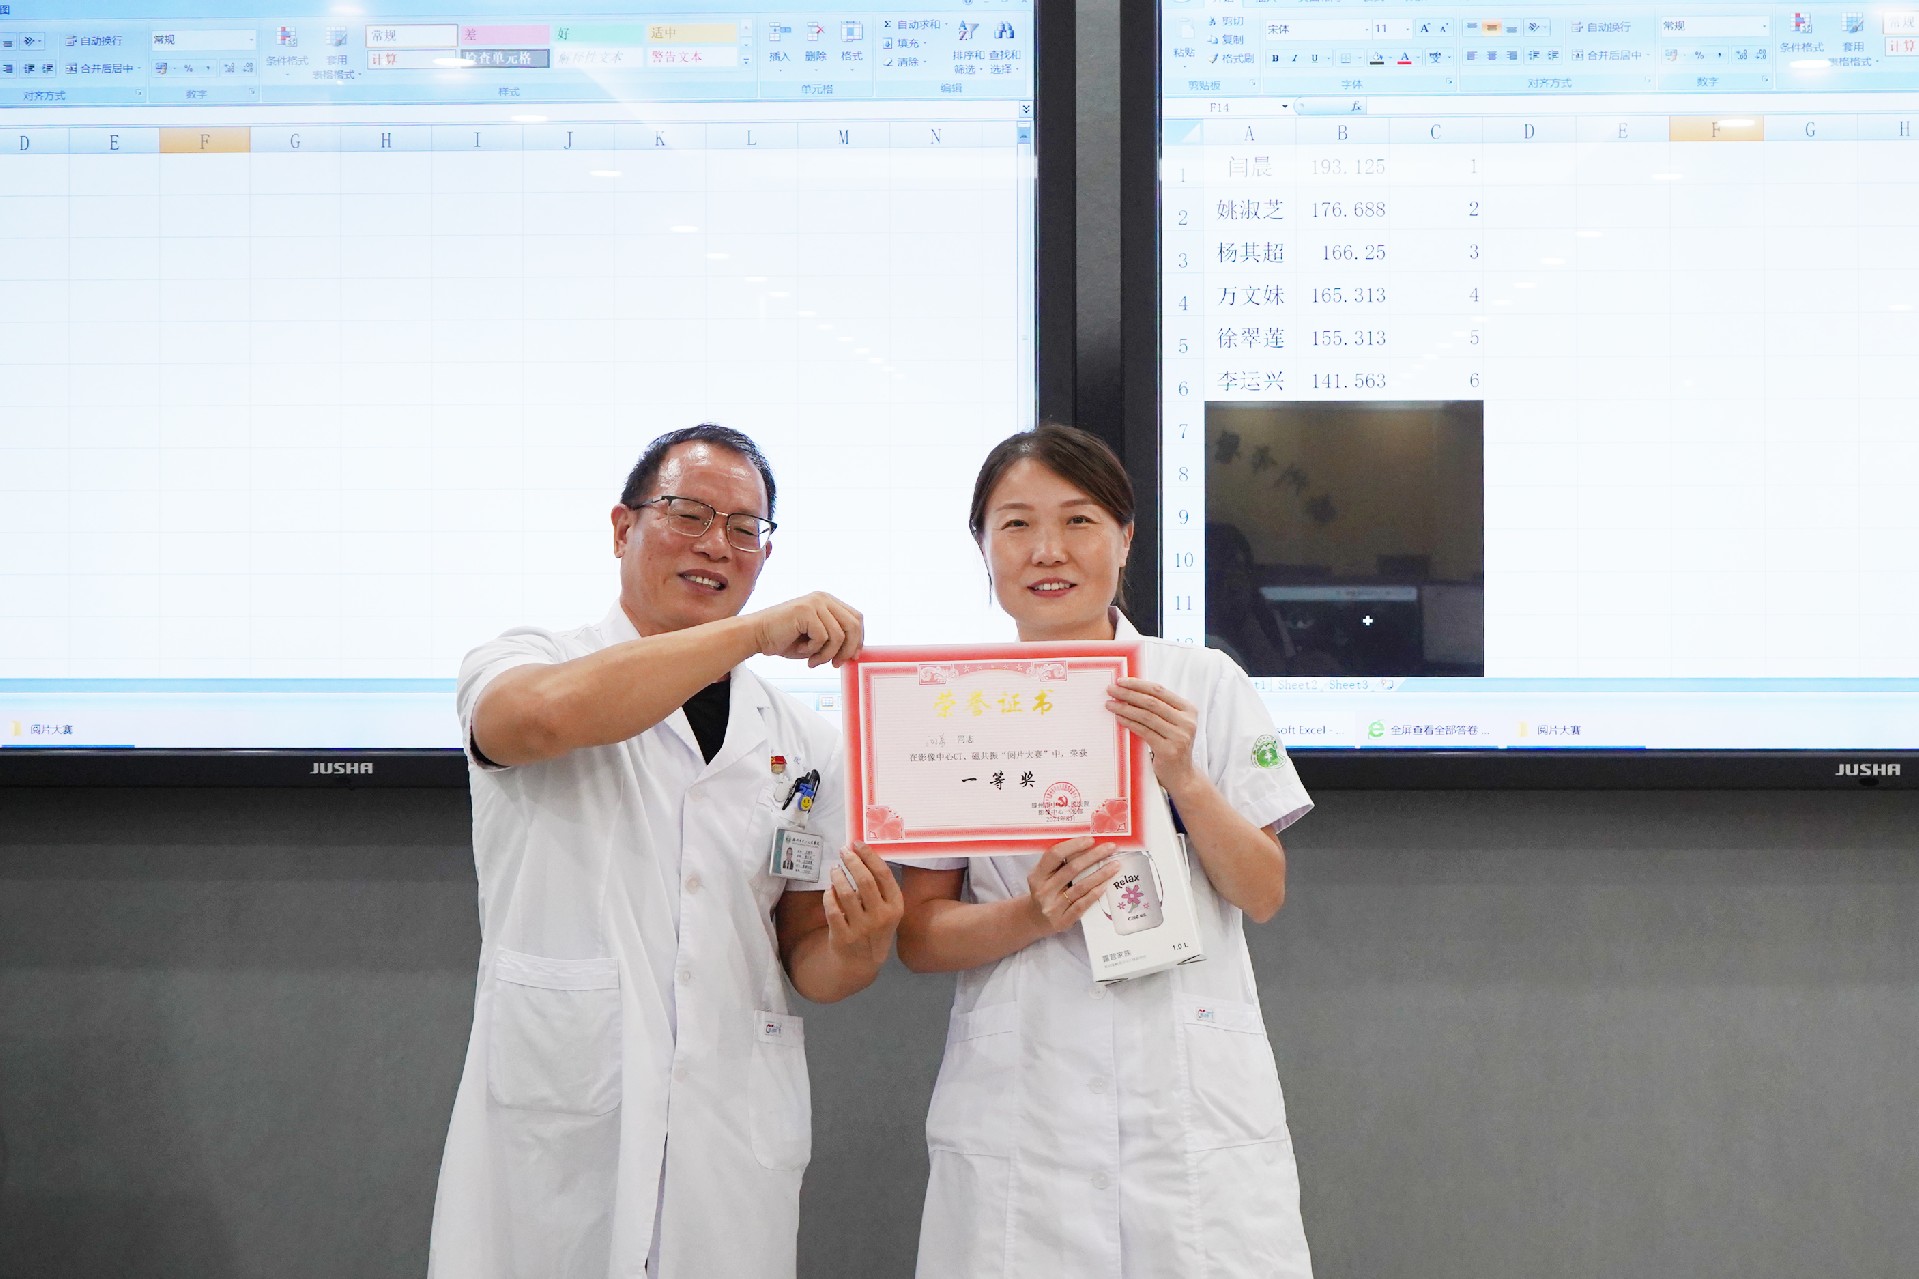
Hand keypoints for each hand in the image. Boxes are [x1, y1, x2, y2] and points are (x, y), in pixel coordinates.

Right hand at [749, 592, 863, 667]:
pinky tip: (801, 650)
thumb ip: (836, 640)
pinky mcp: (806, 611)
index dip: (858, 640)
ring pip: (839, 635)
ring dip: (827, 654)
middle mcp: (824, 598)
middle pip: (853, 625)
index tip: (851, 657)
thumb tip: (855, 652)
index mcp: (828, 602)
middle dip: (847, 649)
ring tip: (813, 660)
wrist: (757, 635)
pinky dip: (814, 651)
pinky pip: (823, 638)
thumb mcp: (817, 639)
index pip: (857, 618)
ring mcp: (815, 602)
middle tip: (835, 664)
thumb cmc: (785, 639)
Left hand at [822, 842, 903, 967]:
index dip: (869, 855)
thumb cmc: (875, 928)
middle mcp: (881, 916)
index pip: (883, 874)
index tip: (857, 843)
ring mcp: (862, 928)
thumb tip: (860, 853)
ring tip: (835, 869)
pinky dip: (829, 896)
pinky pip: (832, 909)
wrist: (862, 962)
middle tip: (843, 851)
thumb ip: (878, 887)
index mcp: (895, 906)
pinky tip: (830, 890)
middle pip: (865, 880)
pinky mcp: (843, 936)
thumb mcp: (887, 910)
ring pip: (846, 893)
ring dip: (838, 876)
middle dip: (852, 861)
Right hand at [1022, 837, 1117, 935]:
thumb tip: (1087, 846)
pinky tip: (1106, 884)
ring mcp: (1053, 907)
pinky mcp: (1063, 920)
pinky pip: (1083, 904)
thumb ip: (1059, 863)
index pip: (1054, 855)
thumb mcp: (1044, 876)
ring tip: (1115, 865)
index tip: (1091, 840)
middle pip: (1071, 869)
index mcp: (1037, 875)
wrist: (1036, 920)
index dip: (1073, 845)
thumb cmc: (1045, 892)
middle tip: (1110, 847)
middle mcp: (1043, 890)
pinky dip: (1096, 893)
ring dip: (1101, 874)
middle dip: (1094, 856)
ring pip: (1081, 887)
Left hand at [1106, 678, 1199, 793]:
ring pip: (1146, 716)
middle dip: (1128, 694)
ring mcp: (1179, 736)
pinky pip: (1144, 731)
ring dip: (1125, 708)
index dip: (1138, 684)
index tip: (1121, 681)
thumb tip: (1129, 690)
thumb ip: (1158, 708)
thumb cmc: (1171, 744)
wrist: (1182, 774)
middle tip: (1111, 690)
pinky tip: (1118, 718)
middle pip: (1152, 702)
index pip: (1160, 690)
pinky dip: (1129, 723)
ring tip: (1110, 704)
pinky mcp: (1169, 750)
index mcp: (1189, 709)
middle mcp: (1187, 722)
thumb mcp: (1171, 723)